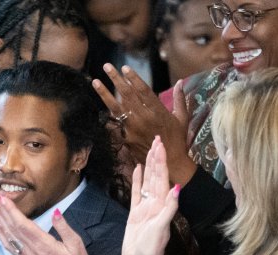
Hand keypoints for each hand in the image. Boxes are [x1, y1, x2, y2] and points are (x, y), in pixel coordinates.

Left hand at [0, 191, 93, 254]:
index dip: (11, 211)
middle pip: (12, 227)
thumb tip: (56, 212)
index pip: (23, 225)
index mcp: (44, 245)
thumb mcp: (77, 244)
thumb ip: (64, 227)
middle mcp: (32, 250)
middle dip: (1, 210)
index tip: (2, 198)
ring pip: (8, 235)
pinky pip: (9, 246)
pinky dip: (0, 234)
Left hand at [93, 64, 194, 184]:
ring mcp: (133, 129)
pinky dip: (106, 115)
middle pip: (127, 95)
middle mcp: (144, 118)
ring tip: (95, 81)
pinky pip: (114, 125)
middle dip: (116, 79)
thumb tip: (180, 82)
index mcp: (158, 111)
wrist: (169, 164)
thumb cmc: (178, 140)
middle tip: (107, 66)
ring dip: (104, 94)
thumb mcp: (182, 119)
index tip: (125, 68)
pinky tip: (98, 107)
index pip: (143, 90)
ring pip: (116, 108)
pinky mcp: (126, 139)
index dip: (133, 78)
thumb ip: (180, 99)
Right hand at [121, 136, 179, 254]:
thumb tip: (176, 189)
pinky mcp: (135, 213)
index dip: (161, 161)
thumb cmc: (150, 252)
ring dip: (148, 165)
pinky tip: (137, 169)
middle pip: (155, 176)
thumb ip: (168, 209)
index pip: (162, 178)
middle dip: (157, 158)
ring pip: (147, 181)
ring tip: (149, 150)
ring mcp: (145, 208)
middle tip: (157, 139)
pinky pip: (136, 192)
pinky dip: (137, 180)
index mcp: (160, 205)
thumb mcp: (160, 230)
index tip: (161, 145)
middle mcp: (154, 204)